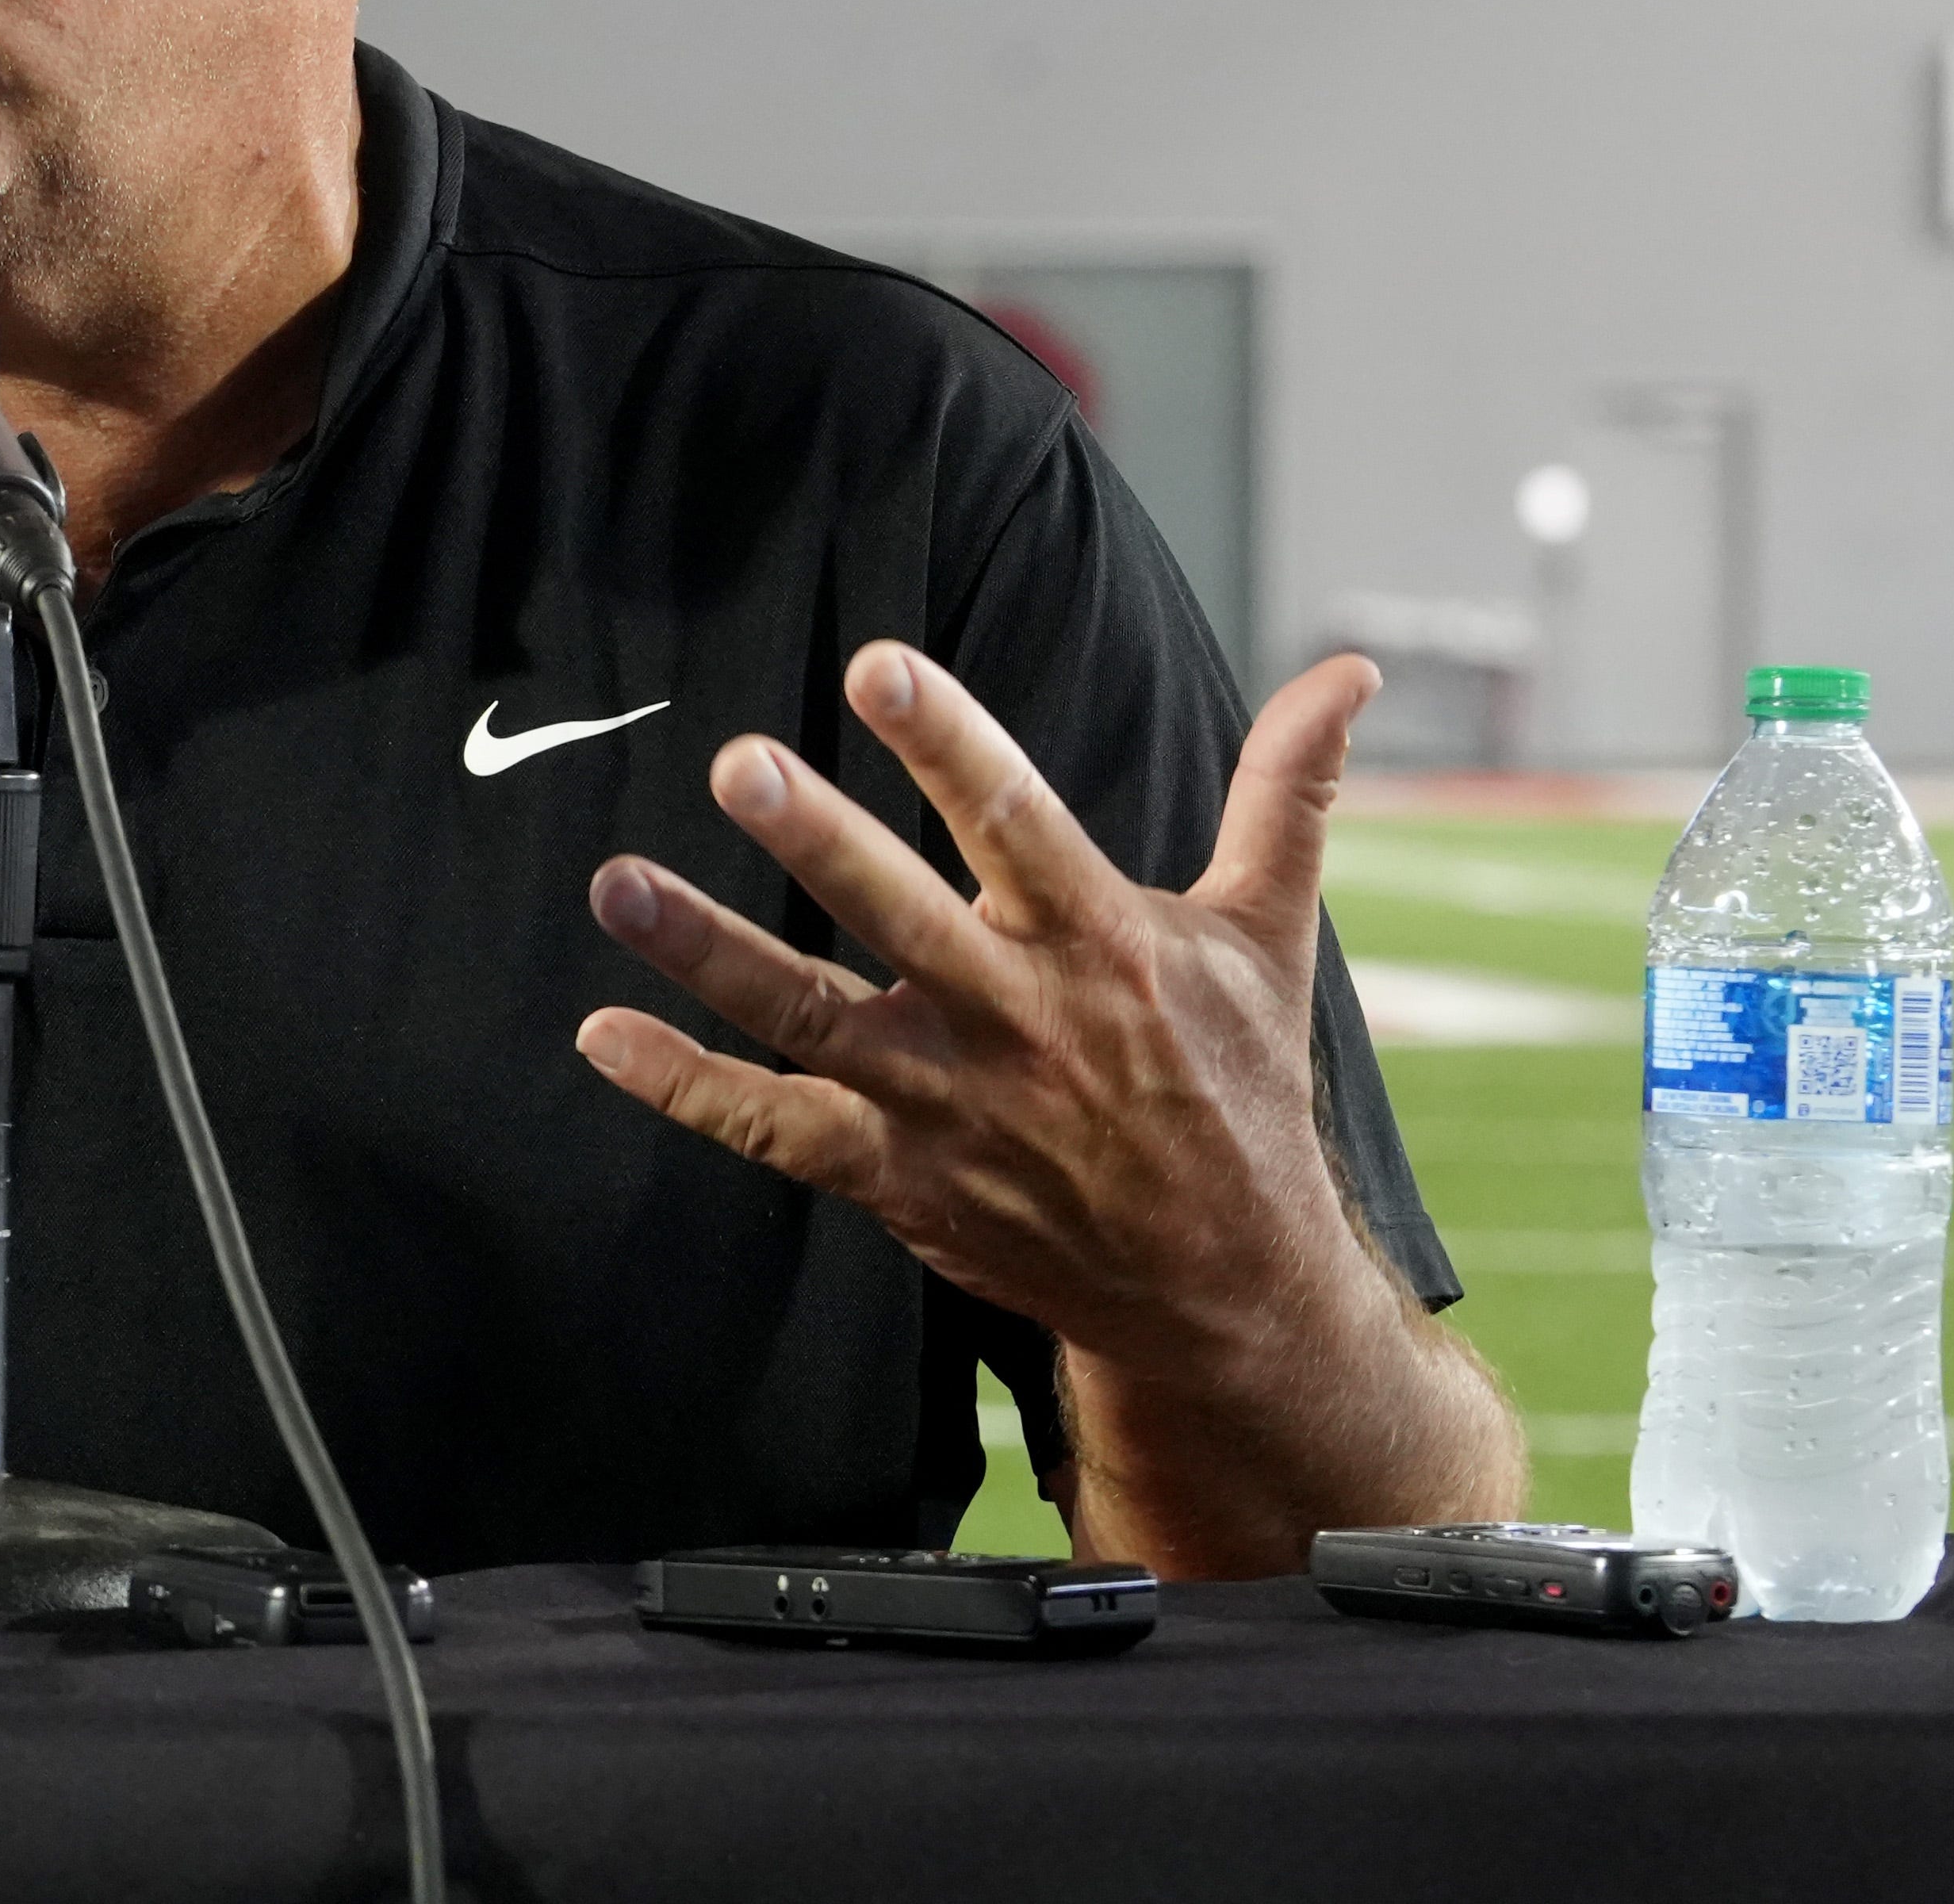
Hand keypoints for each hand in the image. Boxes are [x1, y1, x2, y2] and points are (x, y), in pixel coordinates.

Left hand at [573, 645, 1384, 1372]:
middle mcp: (1021, 1021)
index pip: (1017, 820)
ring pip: (813, 1020)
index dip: (947, 740)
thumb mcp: (1270, 935)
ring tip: (618, 883)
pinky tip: (601, 1036)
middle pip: (903, 917)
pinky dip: (686, 1090)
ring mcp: (951, 1107)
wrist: (1230, 1290)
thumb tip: (1351, 667)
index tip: (877, 663)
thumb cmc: (1241, 1089)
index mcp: (1104, 944)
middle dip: (819, 839)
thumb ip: (1289, 793)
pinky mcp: (902, 1181)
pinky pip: (775, 1130)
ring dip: (709, 955)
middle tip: (737, 760)